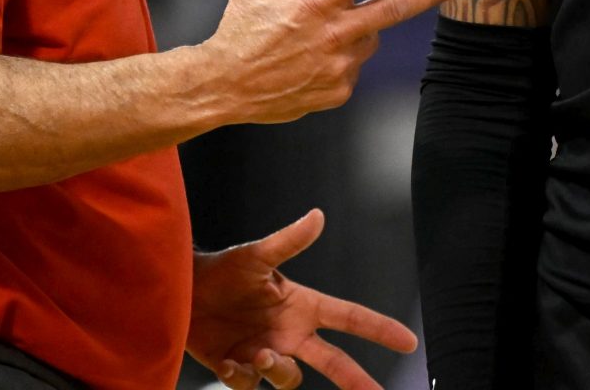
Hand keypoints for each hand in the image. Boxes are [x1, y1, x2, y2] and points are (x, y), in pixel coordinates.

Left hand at [188, 208, 414, 389]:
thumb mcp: (256, 256)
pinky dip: (241, 376)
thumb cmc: (221, 270)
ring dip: (279, 370)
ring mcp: (266, 353)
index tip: (408, 341)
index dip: (379, 328)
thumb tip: (318, 215)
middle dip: (358, 380)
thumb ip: (288, 242)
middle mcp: (289, 333)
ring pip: (290, 378)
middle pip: (334, 362)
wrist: (181, 292)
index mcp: (301, 306)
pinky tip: (228, 360)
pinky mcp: (240, 369)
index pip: (349, 317)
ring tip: (261, 355)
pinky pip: (250, 385)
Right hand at [204, 0, 467, 124]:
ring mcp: (339, 67)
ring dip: (359, 30)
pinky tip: (311, 60)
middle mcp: (332, 34)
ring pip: (371, 37)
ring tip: (317, 34)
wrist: (224, 88)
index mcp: (313, 2)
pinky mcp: (339, 92)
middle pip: (395, 9)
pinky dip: (343, 58)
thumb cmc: (238, 29)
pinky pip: (355, 67)